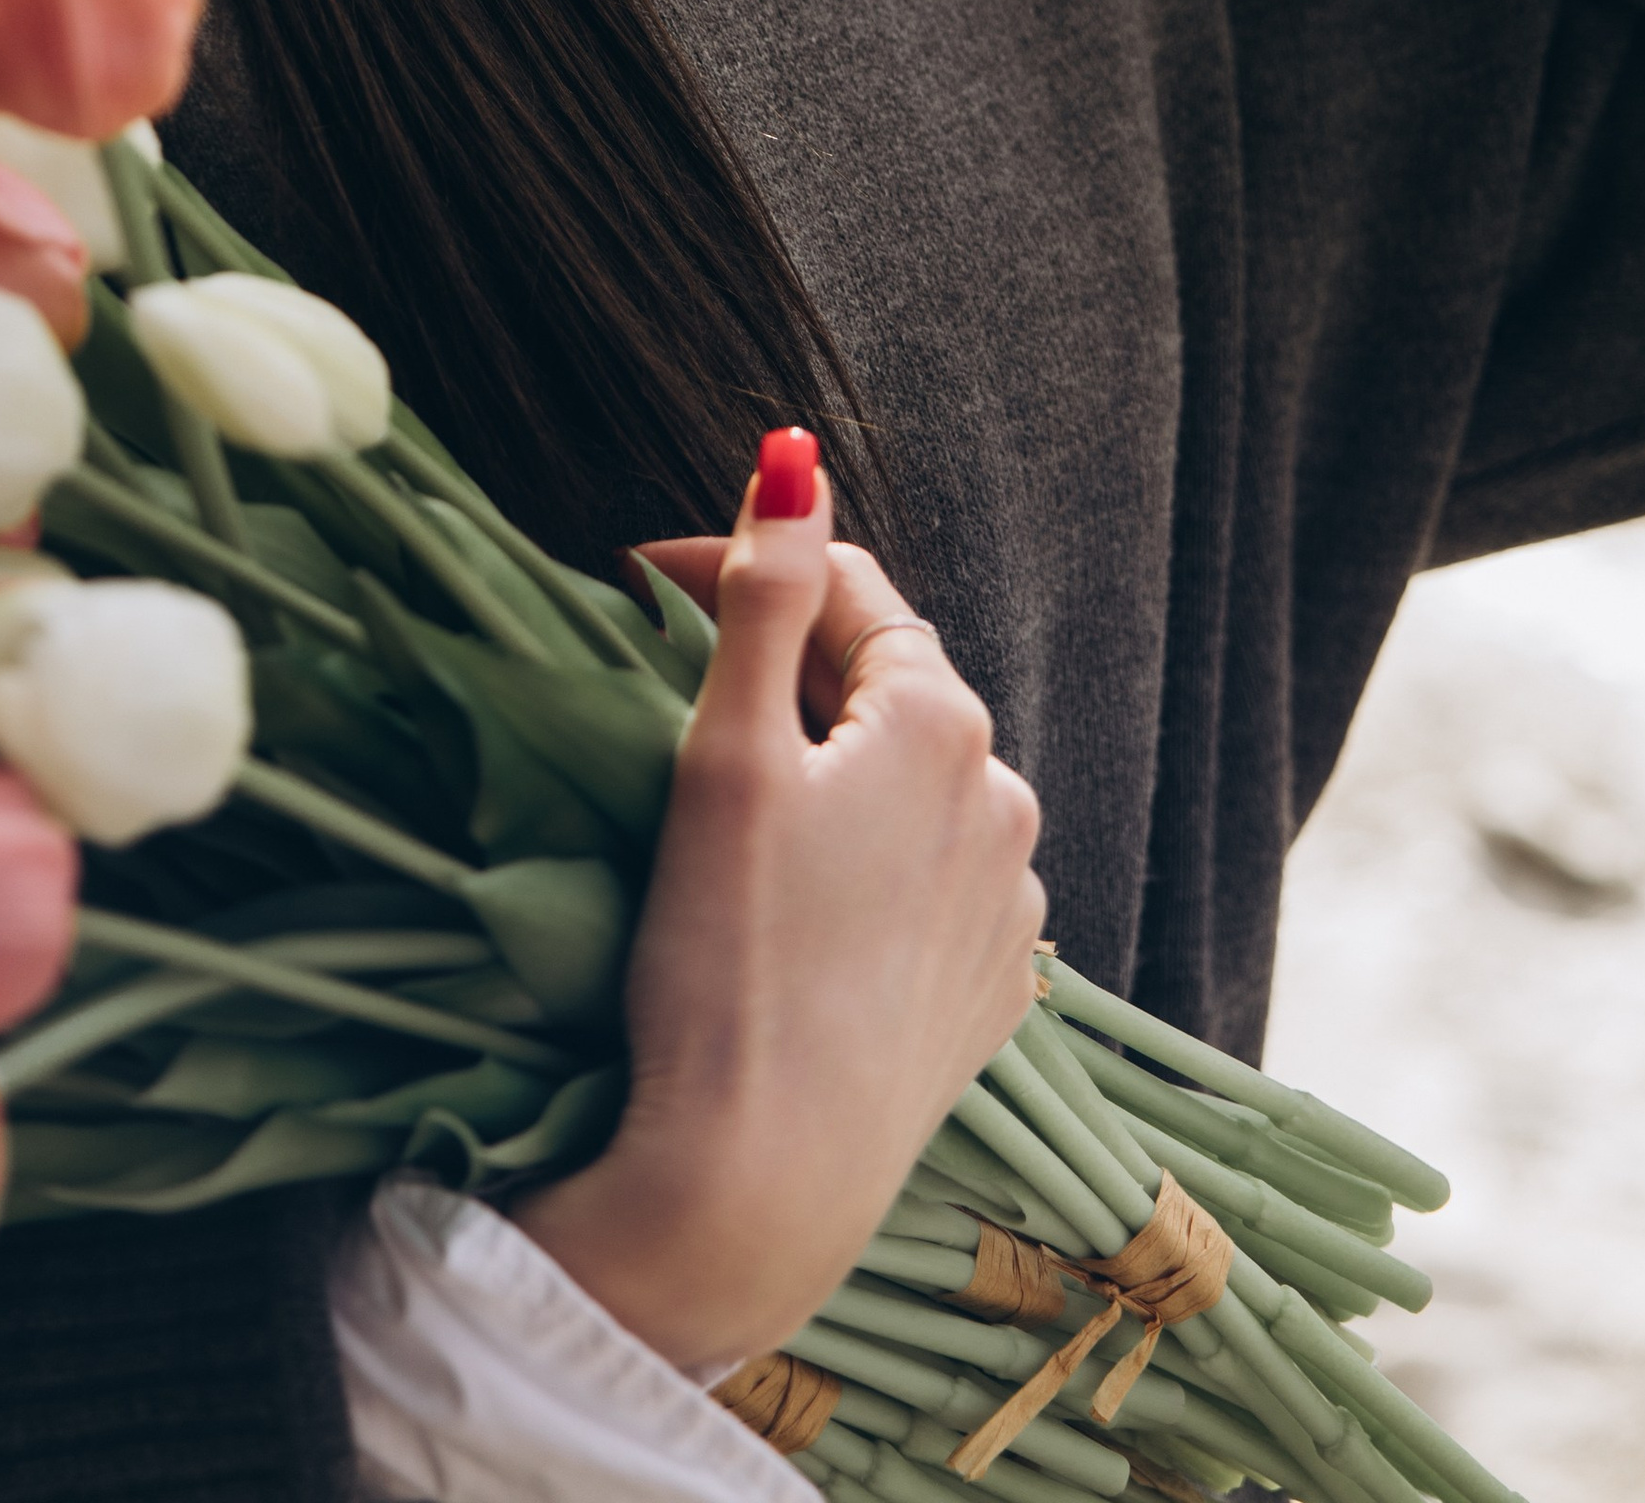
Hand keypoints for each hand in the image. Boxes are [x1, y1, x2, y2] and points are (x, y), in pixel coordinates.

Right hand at [511, 438, 1043, 1381]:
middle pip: (879, 685)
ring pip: (905, 786)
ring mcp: (1005, 909)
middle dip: (783, 669)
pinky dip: (863, 864)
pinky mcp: (987, 998)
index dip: (737, 567)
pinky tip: (796, 903)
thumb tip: (793, 456)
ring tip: (729, 808)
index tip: (639, 585)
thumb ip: (766, 593)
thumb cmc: (725, 961)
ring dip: (829, 769)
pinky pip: (926, 884)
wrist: (755, 1187)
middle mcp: (1002, 803)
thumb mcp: (727, 752)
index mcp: (944, 725)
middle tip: (667, 690)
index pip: (843, 589)